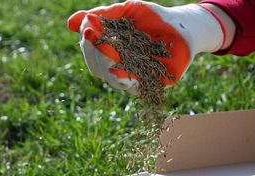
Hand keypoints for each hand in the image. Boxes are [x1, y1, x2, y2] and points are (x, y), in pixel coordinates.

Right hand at [68, 0, 224, 93]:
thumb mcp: (126, 11)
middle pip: (98, 68)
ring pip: (113, 79)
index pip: (90, 52)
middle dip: (94, 54)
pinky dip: (126, 78)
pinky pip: (134, 86)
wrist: (184, 27)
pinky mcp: (150, 85)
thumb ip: (103, 15)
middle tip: (95, 39)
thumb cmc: (152, 18)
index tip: (87, 30)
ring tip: (107, 51)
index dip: (87, 43)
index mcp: (110, 51)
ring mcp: (134, 78)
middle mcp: (119, 68)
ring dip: (107, 65)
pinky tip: (121, 69)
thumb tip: (70, 23)